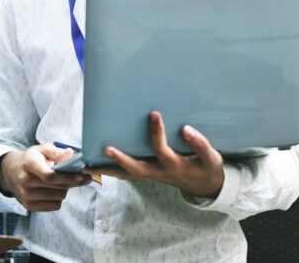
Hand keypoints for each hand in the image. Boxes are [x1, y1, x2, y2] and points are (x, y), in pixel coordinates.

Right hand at [0, 144, 90, 210]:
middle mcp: (25, 181)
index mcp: (29, 164)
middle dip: (72, 182)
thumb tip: (70, 154)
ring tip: (61, 182)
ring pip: (59, 197)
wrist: (11, 173)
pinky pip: (54, 206)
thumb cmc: (29, 160)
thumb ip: (55, 151)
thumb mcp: (40, 149)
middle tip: (79, 177)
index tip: (83, 176)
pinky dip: (58, 198)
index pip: (50, 176)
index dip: (68, 177)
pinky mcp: (30, 206)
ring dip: (64, 190)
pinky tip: (53, 190)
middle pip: (58, 187)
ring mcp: (27, 196)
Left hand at [85, 111, 223, 197]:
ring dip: (108, 169)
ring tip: (87, 165)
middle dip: (120, 159)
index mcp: (175, 165)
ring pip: (126, 175)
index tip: (154, 113)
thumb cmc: (206, 167)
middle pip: (136, 169)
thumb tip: (186, 129)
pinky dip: (112, 171)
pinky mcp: (147, 175)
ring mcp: (151, 175)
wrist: (204, 185)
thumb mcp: (211, 157)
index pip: (162, 149)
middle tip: (105, 148)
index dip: (157, 132)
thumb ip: (200, 144)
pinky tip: (96, 166)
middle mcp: (159, 172)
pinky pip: (126, 174)